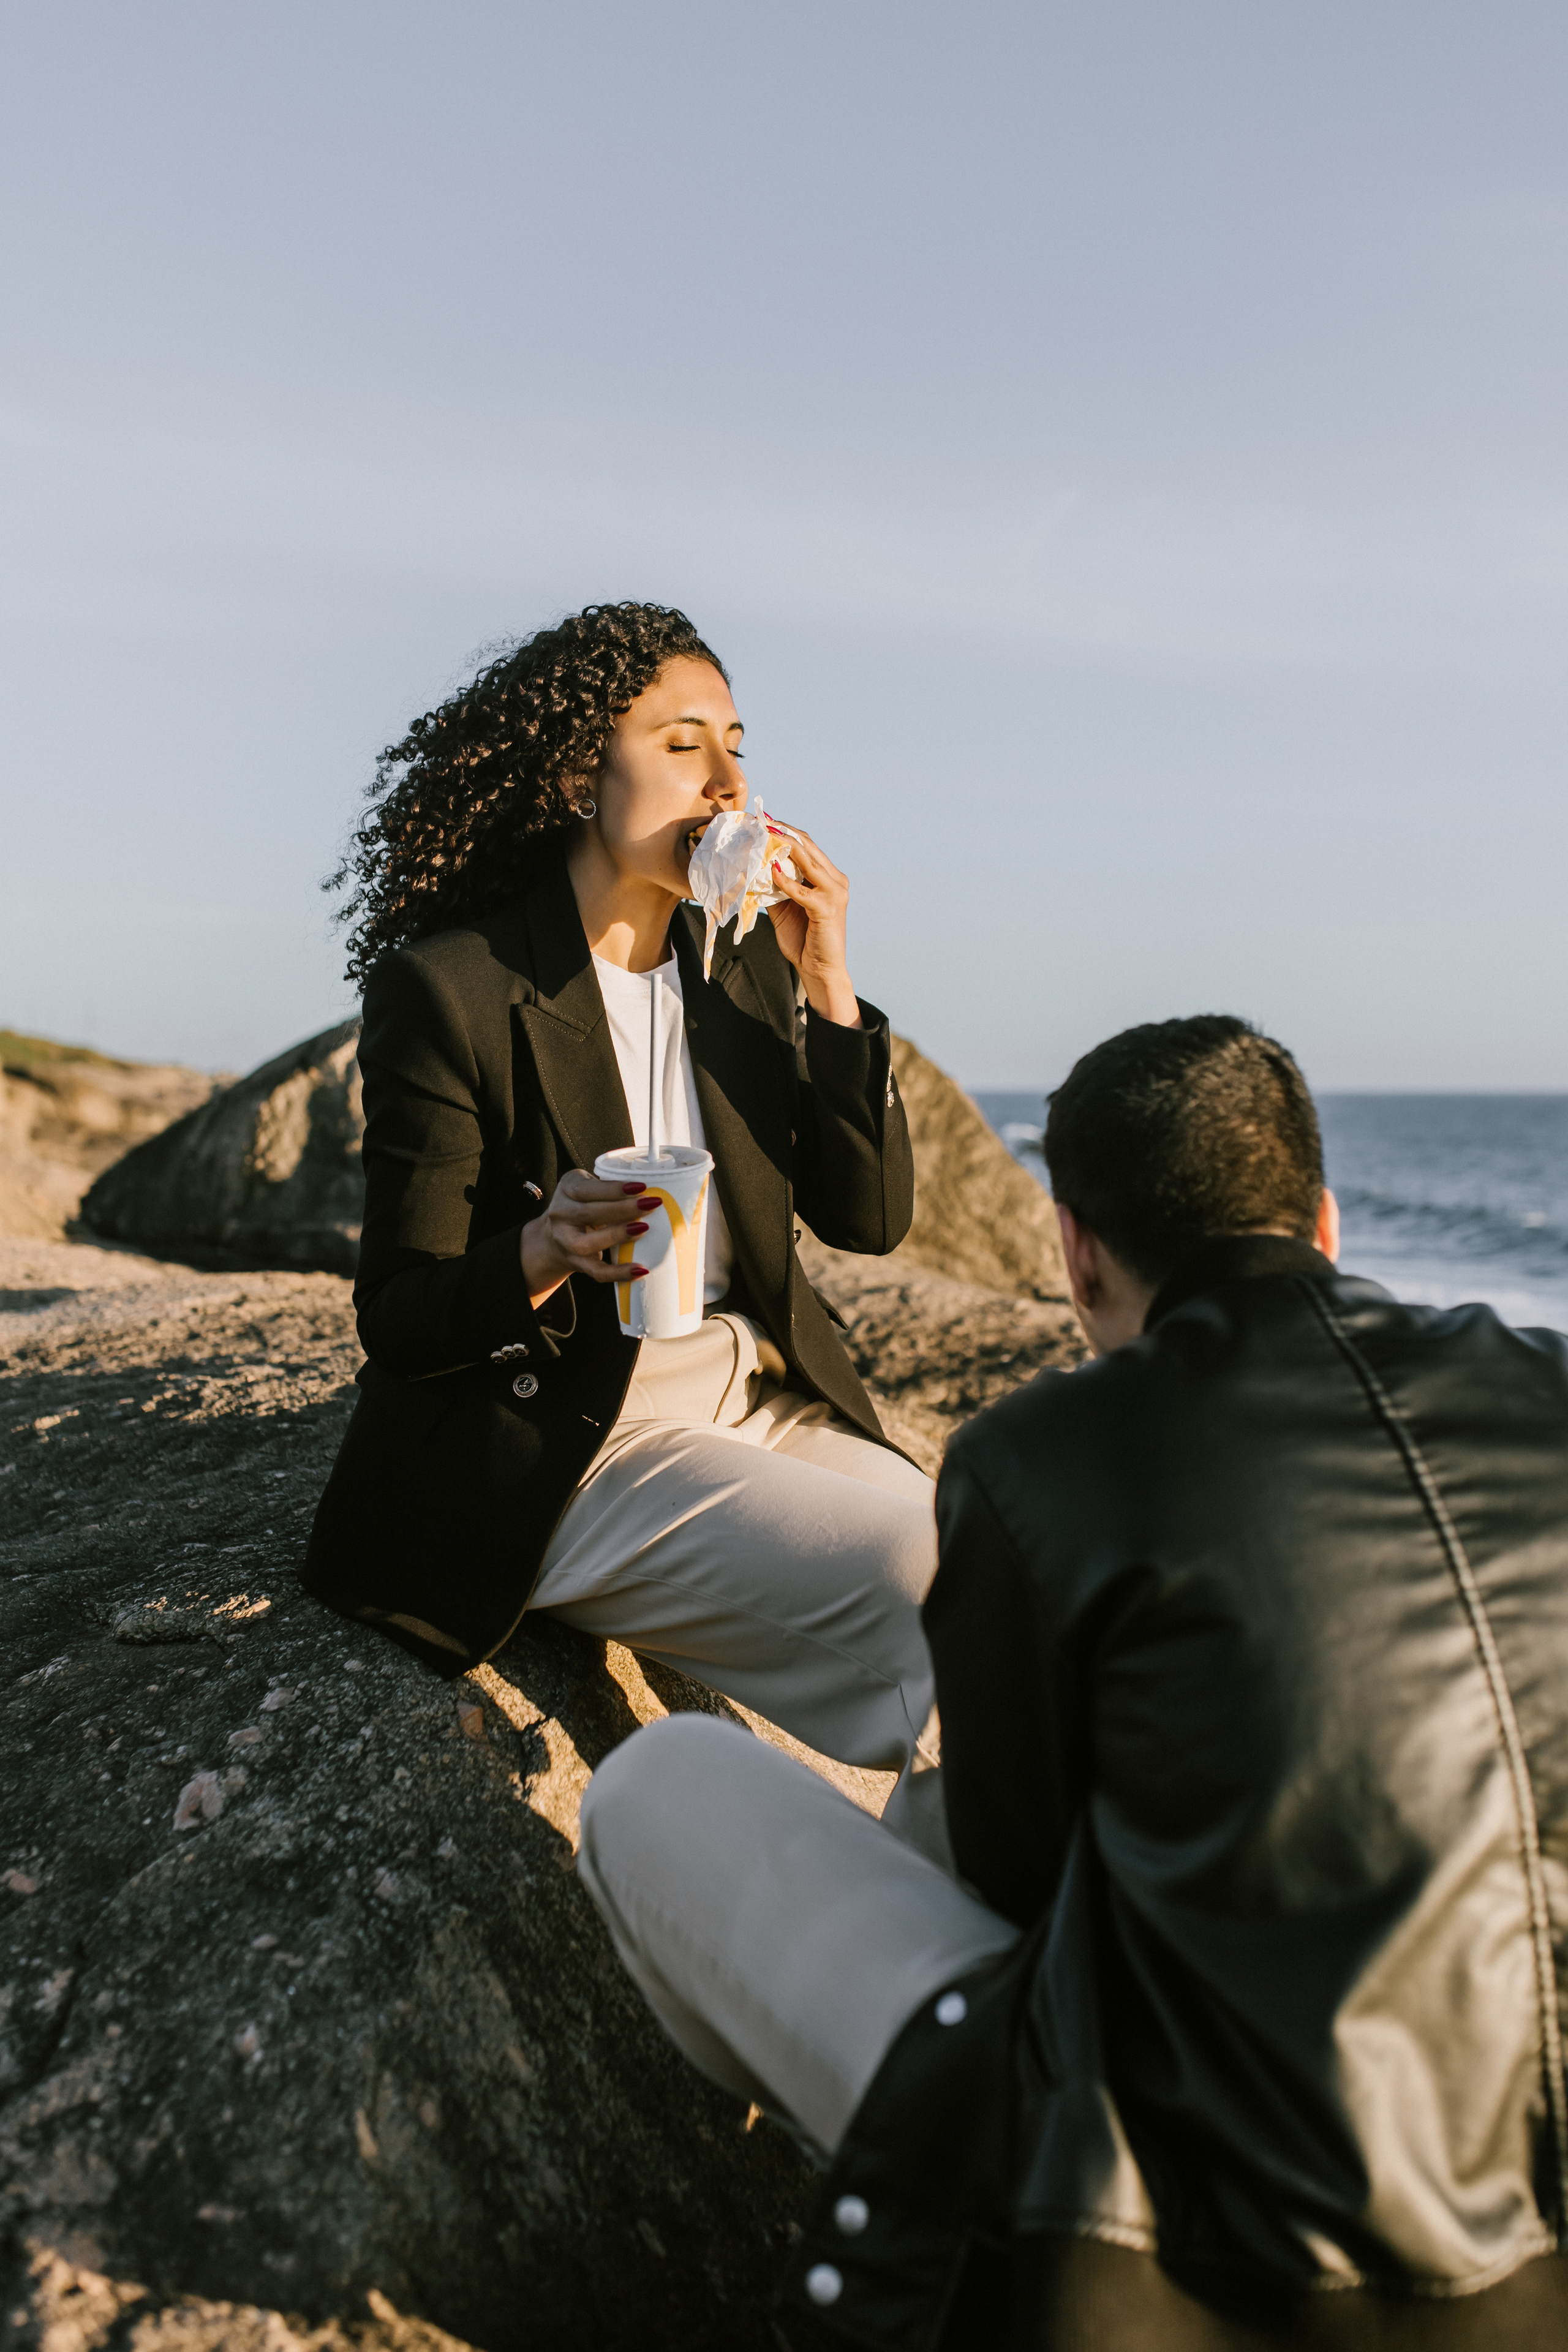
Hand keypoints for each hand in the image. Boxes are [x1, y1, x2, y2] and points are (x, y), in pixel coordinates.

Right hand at [520, 1170, 656, 1308]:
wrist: (555, 1235)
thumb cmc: (583, 1204)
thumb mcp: (589, 1187)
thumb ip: (609, 1188)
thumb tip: (652, 1190)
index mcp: (566, 1190)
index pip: (588, 1189)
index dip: (614, 1189)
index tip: (641, 1187)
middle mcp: (560, 1215)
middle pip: (588, 1214)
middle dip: (622, 1210)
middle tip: (650, 1205)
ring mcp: (565, 1241)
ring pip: (587, 1243)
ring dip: (617, 1236)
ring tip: (643, 1229)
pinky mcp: (576, 1262)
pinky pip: (596, 1271)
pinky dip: (619, 1272)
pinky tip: (641, 1269)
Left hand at [763, 825, 862, 1028]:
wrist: (819, 970)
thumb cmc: (803, 940)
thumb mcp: (785, 908)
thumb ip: (775, 887)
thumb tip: (755, 868)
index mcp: (829, 878)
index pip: (808, 845)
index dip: (786, 830)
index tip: (763, 821)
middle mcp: (836, 881)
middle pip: (809, 846)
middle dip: (783, 831)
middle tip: (760, 820)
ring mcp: (835, 893)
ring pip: (808, 862)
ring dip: (784, 846)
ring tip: (764, 835)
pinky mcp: (827, 909)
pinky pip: (802, 890)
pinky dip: (785, 880)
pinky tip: (769, 871)